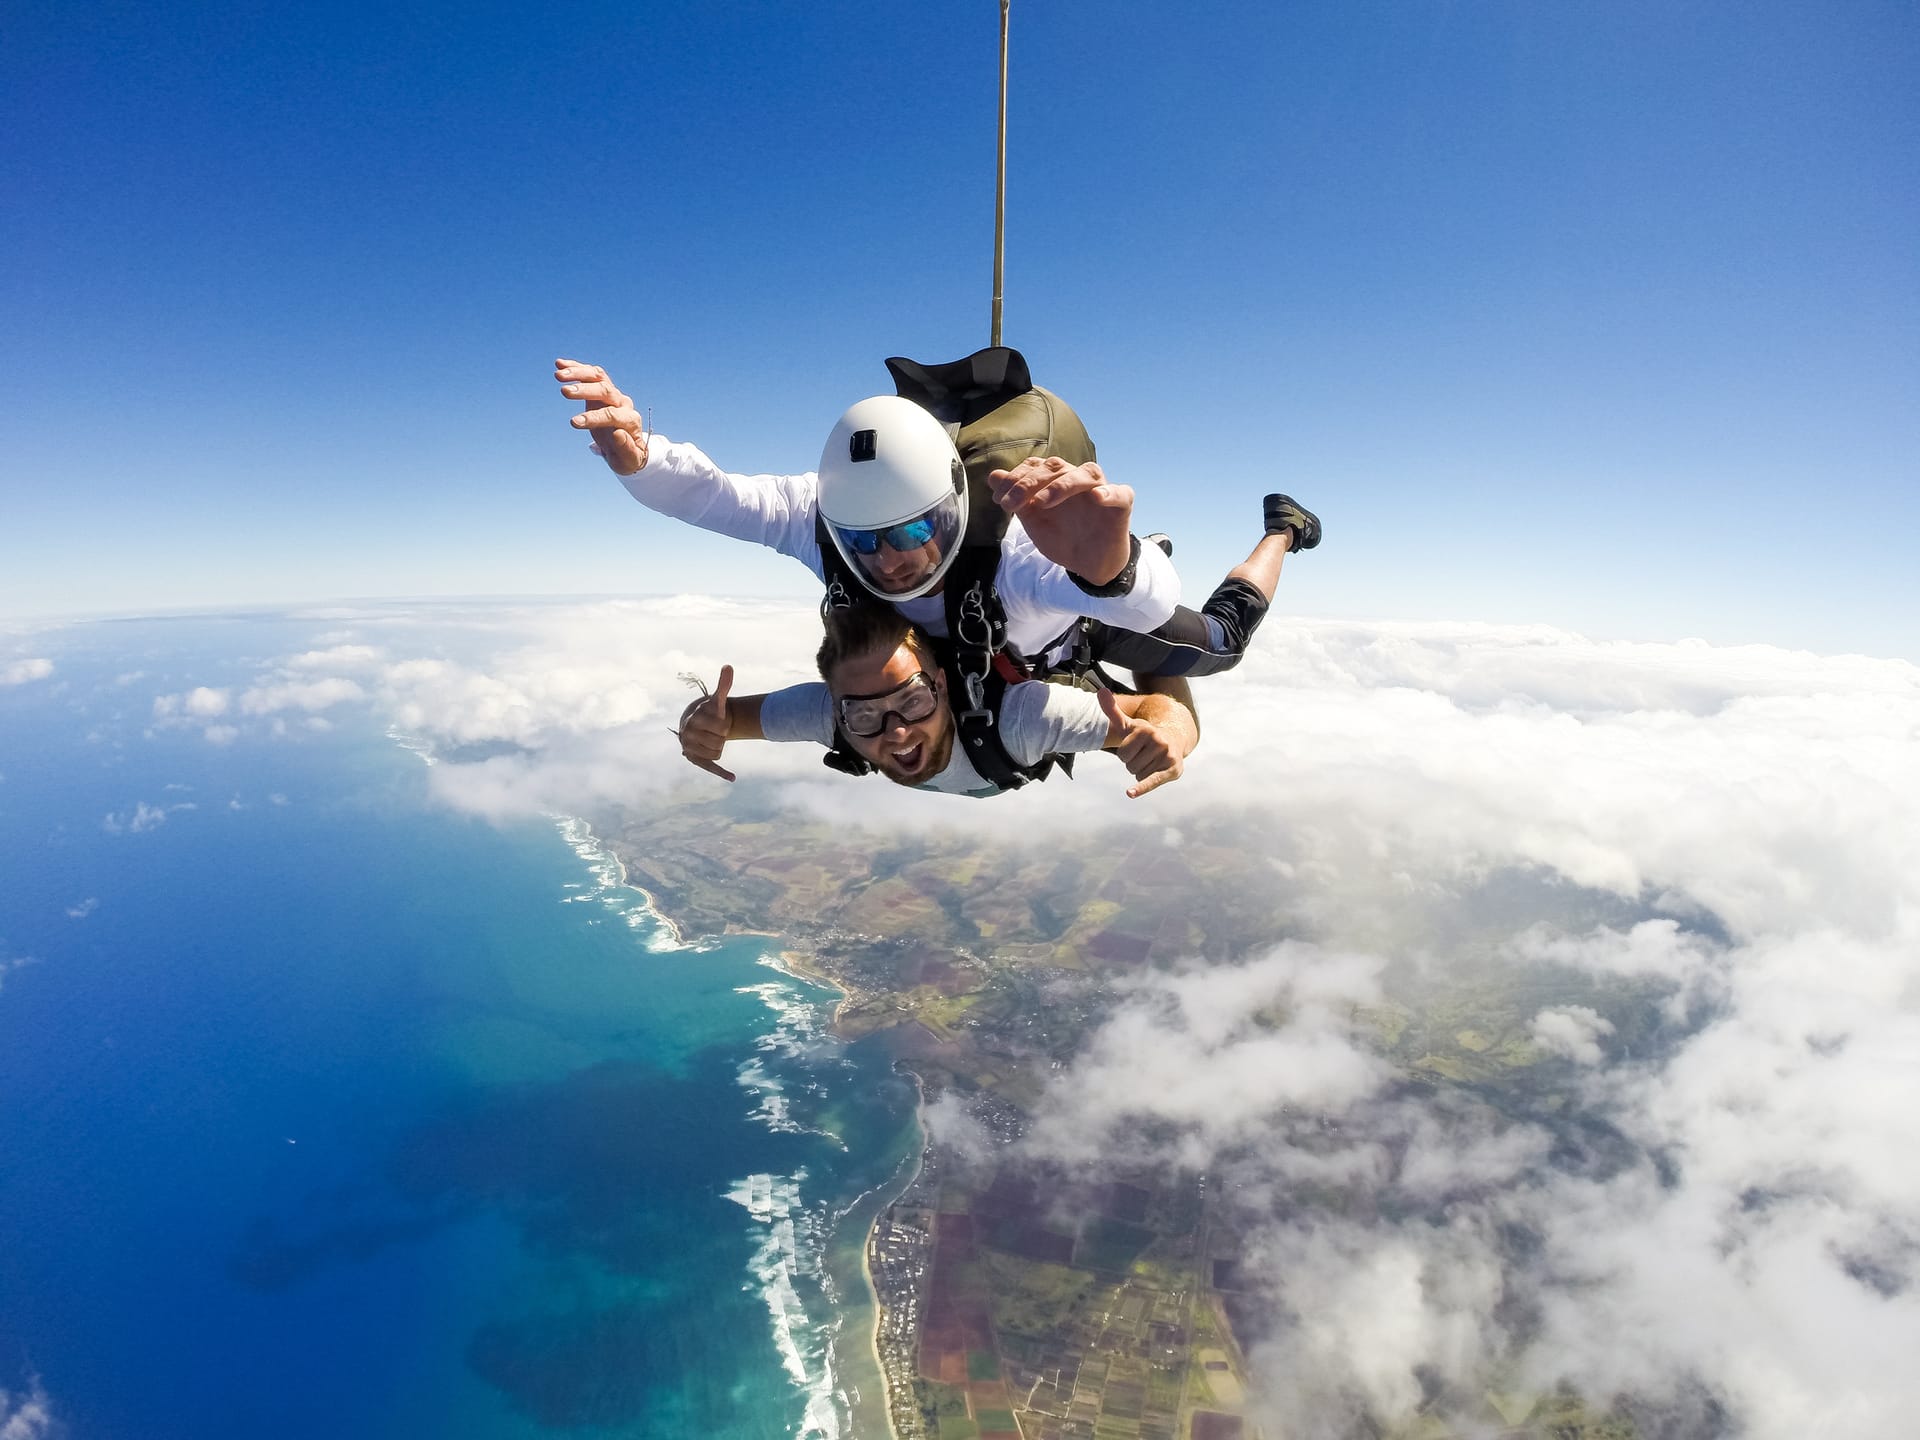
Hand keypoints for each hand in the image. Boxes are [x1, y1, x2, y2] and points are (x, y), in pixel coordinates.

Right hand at [555, 358, 648, 475]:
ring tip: (558, 374)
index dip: (593, 417)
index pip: (612, 415)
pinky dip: (576, 368)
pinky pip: (591, 375)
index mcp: (630, 420)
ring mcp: (612, 395)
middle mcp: (622, 403)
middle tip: (564, 392)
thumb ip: (625, 448)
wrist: (628, 447)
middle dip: (584, 391)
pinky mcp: (601, 390)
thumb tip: (617, 433)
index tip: (574, 422)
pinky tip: (560, 364)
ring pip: (598, 377)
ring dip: (579, 373)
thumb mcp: (629, 459)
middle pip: (605, 390)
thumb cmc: (627, 457)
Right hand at [675, 665, 735, 781]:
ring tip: (711, 739)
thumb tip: (729, 667)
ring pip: (718, 753)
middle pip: (720, 742)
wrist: (696, 724)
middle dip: (721, 736)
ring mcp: (690, 748)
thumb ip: (723, 685)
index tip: (717, 720)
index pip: (722, 728)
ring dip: (719, 747)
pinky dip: (722, 773)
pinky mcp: (694, 760)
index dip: (724, 725)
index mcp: (695, 719)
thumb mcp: (716, 700)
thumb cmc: (709, 712)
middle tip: (714, 731)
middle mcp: (688, 734)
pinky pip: (710, 767)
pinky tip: (733, 777)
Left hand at [988, 457, 1133, 583]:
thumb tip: (993, 475)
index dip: (1015, 478)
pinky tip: (1097, 497)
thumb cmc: (1063, 539)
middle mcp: (1078, 480)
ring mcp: (1101, 490)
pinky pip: (1121, 493)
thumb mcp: (1034, 522)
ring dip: (1062, 485)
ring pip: (1086, 473)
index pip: (1036, 466)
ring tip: (1042, 502)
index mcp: (1056, 480)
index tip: (999, 500)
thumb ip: (1016, 499)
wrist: (1088, 565)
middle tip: (1011, 504)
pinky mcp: (1121, 504)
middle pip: (1056, 467)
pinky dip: (1110, 492)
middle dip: (1029, 483)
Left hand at [1097, 688, 1184, 798]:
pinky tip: (1129, 793)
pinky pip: (1151, 781)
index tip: (1136, 748)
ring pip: (1139, 775)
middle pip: (1130, 766)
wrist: (1174, 740)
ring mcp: (1166, 755)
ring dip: (1143, 772)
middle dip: (1135, 764)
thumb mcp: (1128, 724)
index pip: (1122, 754)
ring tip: (1153, 761)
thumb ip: (1112, 710)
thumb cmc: (1145, 735)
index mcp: (1145, 730)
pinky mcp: (1172, 770)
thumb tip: (1100, 692)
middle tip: (1146, 755)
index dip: (1126, 754)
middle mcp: (1157, 741)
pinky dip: (1141, 788)